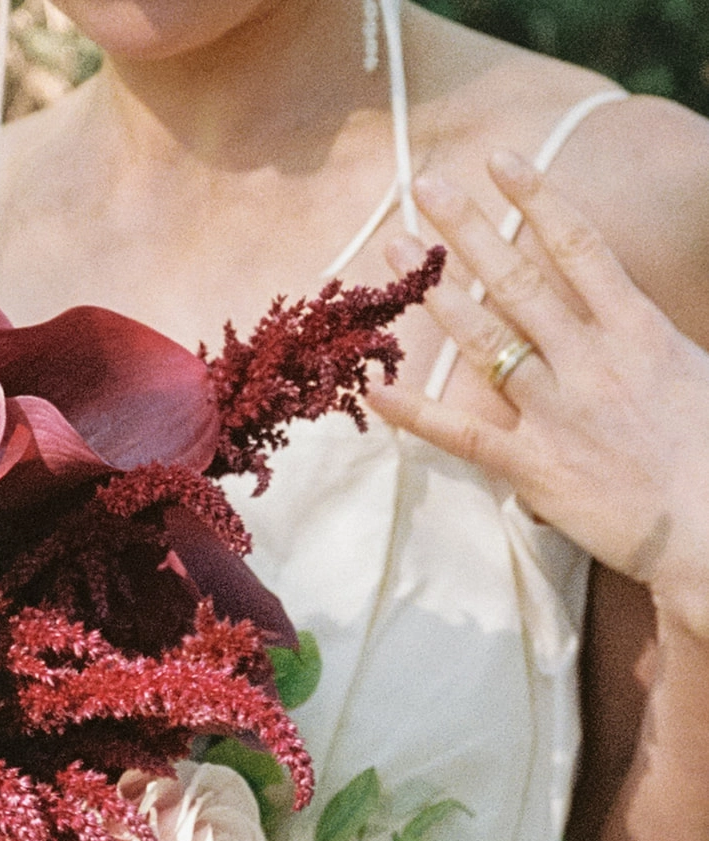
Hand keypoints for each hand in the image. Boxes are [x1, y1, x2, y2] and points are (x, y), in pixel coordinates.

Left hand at [367, 151, 708, 639]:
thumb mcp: (690, 374)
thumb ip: (644, 344)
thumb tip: (616, 325)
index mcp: (638, 330)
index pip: (581, 246)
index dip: (538, 197)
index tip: (501, 161)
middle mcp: (592, 360)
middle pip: (520, 279)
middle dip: (469, 229)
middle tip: (425, 184)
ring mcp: (559, 412)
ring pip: (486, 340)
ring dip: (437, 293)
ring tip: (396, 252)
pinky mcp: (536, 466)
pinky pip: (463, 434)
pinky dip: (415, 414)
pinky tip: (375, 390)